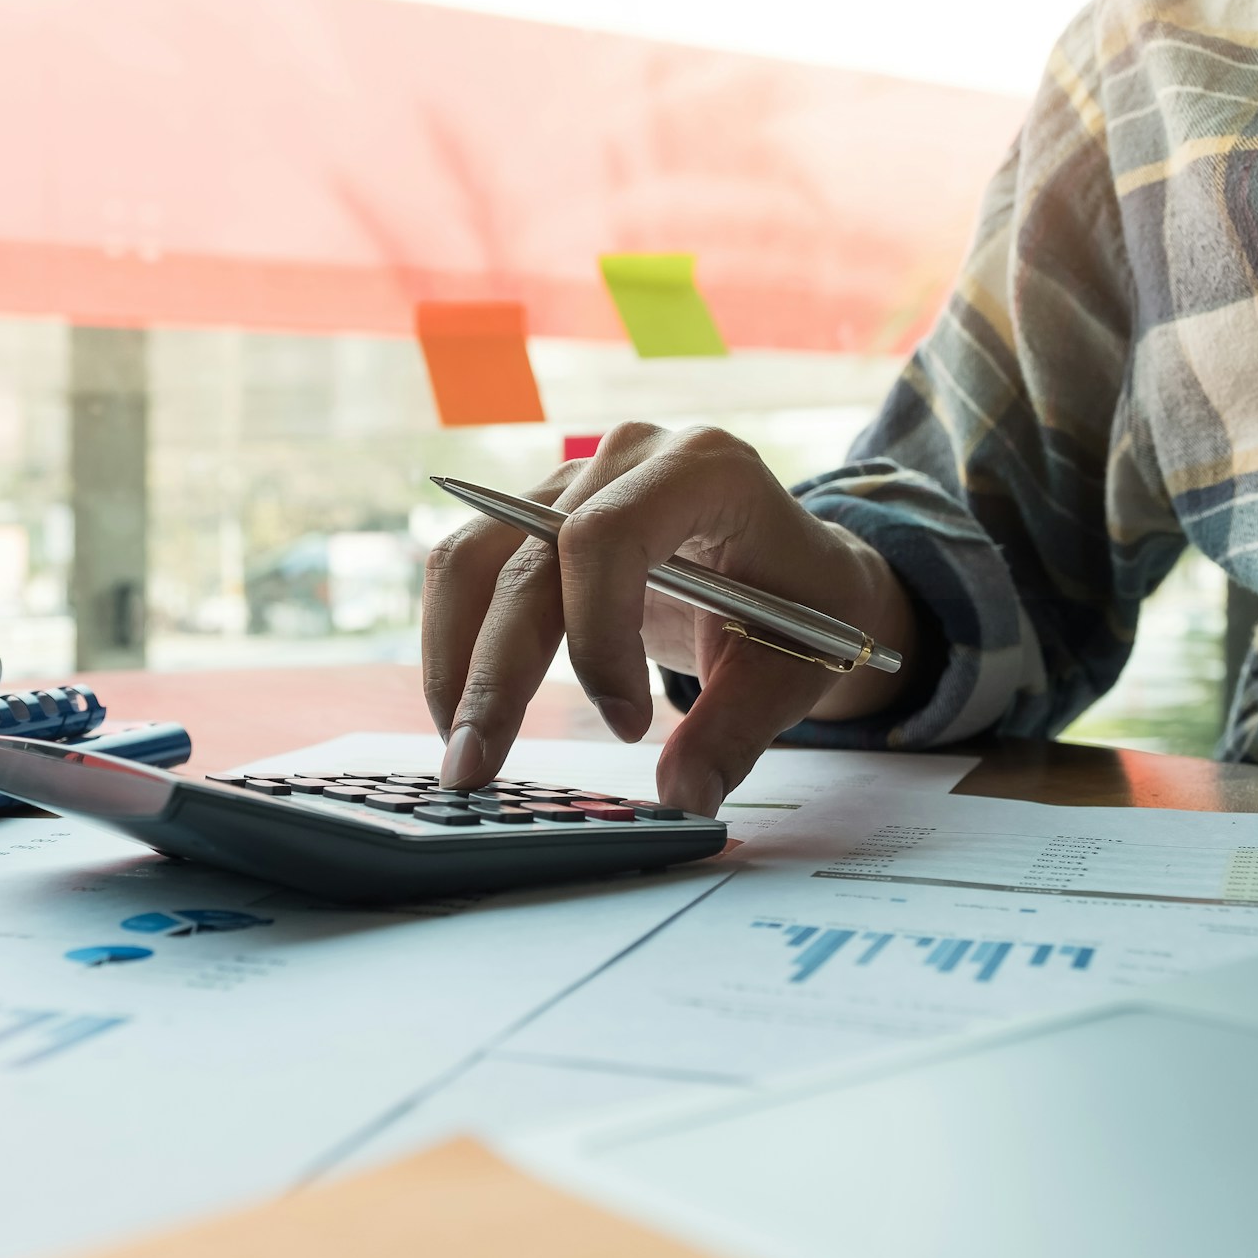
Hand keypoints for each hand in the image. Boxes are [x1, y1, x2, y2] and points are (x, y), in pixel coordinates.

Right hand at [420, 423, 919, 815]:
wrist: (800, 570)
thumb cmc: (803, 608)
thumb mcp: (792, 671)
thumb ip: (735, 733)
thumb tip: (680, 800)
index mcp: (704, 471)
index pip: (606, 537)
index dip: (596, 635)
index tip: (628, 725)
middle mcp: (628, 456)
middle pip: (527, 556)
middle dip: (496, 673)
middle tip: (475, 767)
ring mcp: (574, 478)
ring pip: (473, 556)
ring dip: (454, 656)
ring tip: (460, 747)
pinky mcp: (537, 512)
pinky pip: (471, 566)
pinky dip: (456, 639)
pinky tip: (464, 708)